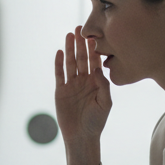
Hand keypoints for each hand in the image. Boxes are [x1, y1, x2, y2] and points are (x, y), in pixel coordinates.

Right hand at [54, 27, 111, 164]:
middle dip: (81, 44)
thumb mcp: (105, 104)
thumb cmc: (96, 122)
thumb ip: (104, 86)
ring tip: (69, 35)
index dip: (94, 49)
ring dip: (69, 49)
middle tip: (80, 28)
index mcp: (96, 82)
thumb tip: (98, 69)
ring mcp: (72, 85)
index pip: (95, 61)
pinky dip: (58, 63)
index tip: (94, 36)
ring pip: (70, 63)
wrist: (81, 136)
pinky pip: (59, 74)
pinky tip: (58, 52)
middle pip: (81, 58)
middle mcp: (84, 80)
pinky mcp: (61, 90)